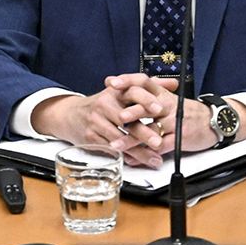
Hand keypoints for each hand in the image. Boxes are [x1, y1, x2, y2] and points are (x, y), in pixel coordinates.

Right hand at [31, 74, 177, 168]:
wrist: (71, 115)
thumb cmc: (103, 104)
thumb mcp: (122, 91)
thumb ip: (149, 87)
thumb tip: (174, 82)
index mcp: (115, 91)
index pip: (132, 92)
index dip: (146, 100)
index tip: (160, 109)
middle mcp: (104, 104)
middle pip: (127, 119)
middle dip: (144, 132)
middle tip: (159, 142)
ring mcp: (96, 122)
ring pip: (120, 139)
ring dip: (138, 151)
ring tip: (153, 158)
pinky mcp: (91, 137)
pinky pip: (110, 149)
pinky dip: (125, 157)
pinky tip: (137, 162)